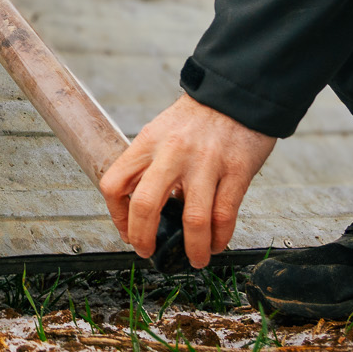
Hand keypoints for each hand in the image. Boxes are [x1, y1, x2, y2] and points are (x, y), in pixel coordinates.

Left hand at [98, 94, 276, 267]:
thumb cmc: (198, 117)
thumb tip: (142, 210)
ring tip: (195, 259)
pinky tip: (217, 243)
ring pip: (193, 219)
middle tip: (148, 252)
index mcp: (148, 142)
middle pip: (145, 205)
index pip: (115, 183)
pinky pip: (225, 214)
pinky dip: (219, 237)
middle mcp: (172, 153)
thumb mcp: (161, 132)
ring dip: (193, 248)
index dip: (116, 215)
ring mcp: (206, 163)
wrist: (237, 92)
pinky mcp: (237, 170)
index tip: (126, 231)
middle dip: (143, 238)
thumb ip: (150, 166)